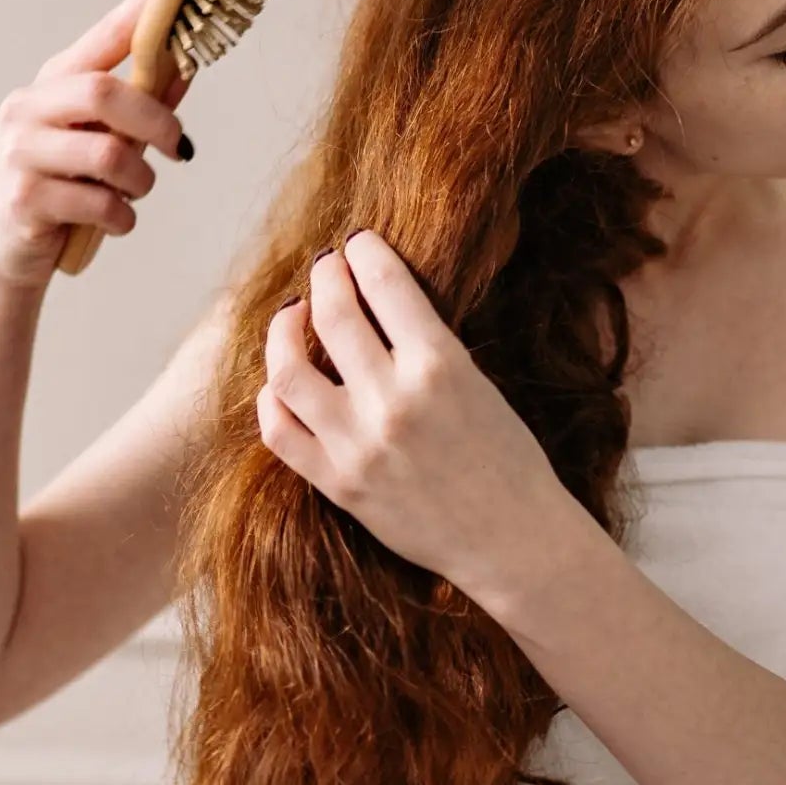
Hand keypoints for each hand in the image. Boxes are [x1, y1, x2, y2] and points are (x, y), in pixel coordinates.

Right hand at [0, 0, 194, 291]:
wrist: (8, 256)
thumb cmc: (63, 192)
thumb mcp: (101, 144)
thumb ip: (140, 108)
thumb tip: (186, 64)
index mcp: (50, 86)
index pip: (102, 39)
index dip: (138, 14)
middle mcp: (27, 110)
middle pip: (104, 92)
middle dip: (156, 120)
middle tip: (179, 148)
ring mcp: (20, 154)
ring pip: (109, 154)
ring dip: (141, 182)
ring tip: (133, 194)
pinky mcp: (23, 201)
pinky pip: (100, 203)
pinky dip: (122, 218)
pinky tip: (112, 221)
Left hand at [256, 229, 571, 605]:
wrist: (513, 540)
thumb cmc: (509, 461)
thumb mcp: (479, 385)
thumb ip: (426, 348)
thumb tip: (376, 304)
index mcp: (440, 366)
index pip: (386, 282)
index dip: (365, 251)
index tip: (358, 244)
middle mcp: (394, 401)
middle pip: (332, 314)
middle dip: (325, 278)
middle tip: (327, 270)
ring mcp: (359, 445)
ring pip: (289, 369)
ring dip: (283, 331)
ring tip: (292, 317)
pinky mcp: (338, 484)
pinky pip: (279, 431)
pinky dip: (273, 397)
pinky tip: (281, 383)